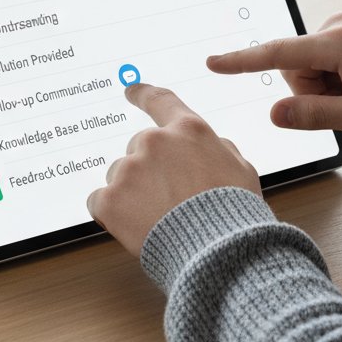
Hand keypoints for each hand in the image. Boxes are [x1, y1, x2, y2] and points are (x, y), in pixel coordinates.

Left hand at [87, 83, 261, 256]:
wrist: (217, 251)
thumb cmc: (234, 212)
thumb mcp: (241, 169)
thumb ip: (218, 149)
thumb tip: (207, 147)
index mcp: (188, 130)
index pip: (160, 101)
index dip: (142, 94)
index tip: (130, 89)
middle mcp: (154, 142)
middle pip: (139, 149)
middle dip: (149, 170)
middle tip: (168, 200)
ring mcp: (129, 169)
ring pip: (121, 176)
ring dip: (132, 193)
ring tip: (158, 219)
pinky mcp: (109, 199)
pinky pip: (100, 202)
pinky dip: (112, 214)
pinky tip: (135, 227)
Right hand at [207, 13, 341, 134]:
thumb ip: (313, 115)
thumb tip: (275, 114)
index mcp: (336, 43)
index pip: (276, 54)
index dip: (241, 61)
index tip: (213, 63)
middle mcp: (336, 27)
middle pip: (295, 69)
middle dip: (313, 93)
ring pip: (310, 68)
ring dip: (328, 87)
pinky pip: (327, 60)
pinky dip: (338, 78)